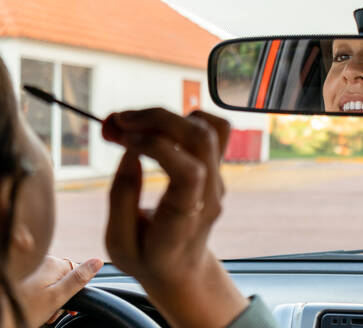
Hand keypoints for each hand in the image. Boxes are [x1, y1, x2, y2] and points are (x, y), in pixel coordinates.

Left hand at [17, 255, 102, 326]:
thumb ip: (79, 278)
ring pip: (50, 280)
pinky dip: (39, 293)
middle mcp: (43, 259)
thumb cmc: (26, 309)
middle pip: (63, 276)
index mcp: (54, 263)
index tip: (67, 305)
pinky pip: (38, 281)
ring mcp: (31, 266)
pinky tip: (33, 305)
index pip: (77, 271)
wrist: (1, 315)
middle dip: (61, 294)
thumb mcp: (57, 297)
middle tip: (53, 312)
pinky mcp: (22, 273)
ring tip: (42, 311)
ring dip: (50, 296)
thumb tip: (98, 260)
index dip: (75, 289)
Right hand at [102, 109, 247, 327]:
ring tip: (137, 123)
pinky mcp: (217, 169)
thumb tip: (131, 150)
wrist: (183, 269)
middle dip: (158, 118)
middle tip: (119, 120)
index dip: (157, 145)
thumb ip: (122, 198)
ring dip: (172, 115)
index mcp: (185, 219)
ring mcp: (218, 180)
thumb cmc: (148, 258)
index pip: (190, 172)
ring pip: (211, 128)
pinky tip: (159, 128)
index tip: (123, 138)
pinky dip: (186, 117)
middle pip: (201, 137)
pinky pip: (214, 131)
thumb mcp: (120, 243)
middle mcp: (209, 194)